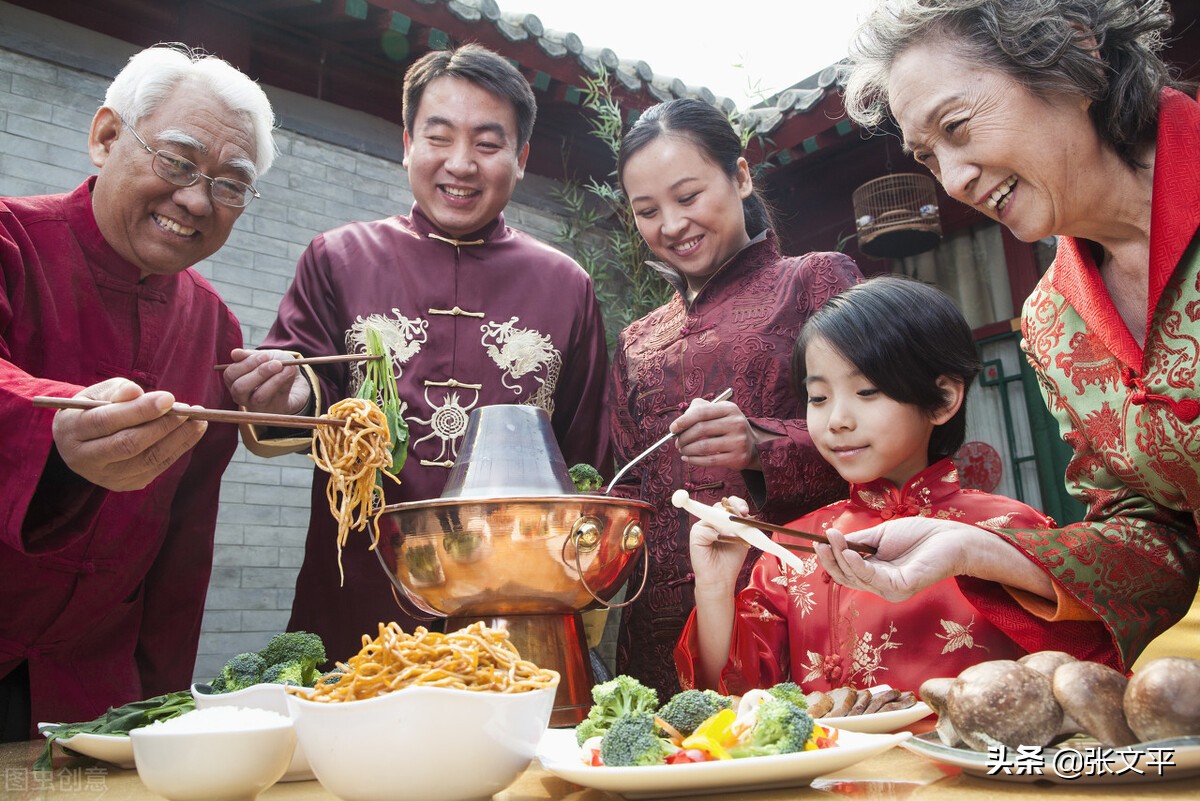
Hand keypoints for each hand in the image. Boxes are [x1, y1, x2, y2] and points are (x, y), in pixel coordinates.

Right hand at [52, 378, 207, 490]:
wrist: (82, 439)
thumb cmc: (94, 408)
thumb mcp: (98, 393)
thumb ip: (117, 391)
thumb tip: (136, 391)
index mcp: (72, 430)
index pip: (107, 421)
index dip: (140, 410)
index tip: (169, 398)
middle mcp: (84, 458)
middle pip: (128, 444)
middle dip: (163, 426)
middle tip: (189, 411)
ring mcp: (104, 476)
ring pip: (147, 460)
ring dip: (178, 439)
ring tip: (199, 421)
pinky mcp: (124, 484)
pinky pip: (156, 468)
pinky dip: (178, 449)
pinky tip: (193, 432)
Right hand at [220, 348, 310, 414]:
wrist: (294, 382)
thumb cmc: (274, 367)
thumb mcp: (264, 357)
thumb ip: (249, 355)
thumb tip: (234, 353)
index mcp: (234, 381)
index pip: (230, 374)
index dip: (246, 364)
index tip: (264, 356)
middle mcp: (241, 396)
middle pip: (240, 388)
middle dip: (259, 373)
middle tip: (276, 363)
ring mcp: (256, 406)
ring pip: (258, 397)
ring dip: (272, 380)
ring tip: (281, 366)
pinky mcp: (273, 410)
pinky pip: (275, 400)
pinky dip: (282, 383)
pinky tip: (289, 372)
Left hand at [672, 397, 759, 470]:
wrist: (752, 446)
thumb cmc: (728, 427)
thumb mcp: (719, 412)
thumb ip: (699, 409)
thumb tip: (680, 421)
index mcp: (730, 409)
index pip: (701, 412)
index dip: (683, 420)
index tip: (672, 429)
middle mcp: (736, 423)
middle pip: (701, 429)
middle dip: (684, 437)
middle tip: (677, 443)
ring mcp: (738, 441)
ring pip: (704, 447)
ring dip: (687, 450)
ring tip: (682, 450)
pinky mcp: (737, 458)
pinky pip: (710, 461)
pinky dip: (694, 461)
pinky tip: (688, 459)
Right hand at [689, 495, 751, 597]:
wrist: (720, 578)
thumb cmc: (731, 559)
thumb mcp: (741, 538)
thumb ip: (741, 525)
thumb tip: (742, 514)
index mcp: (723, 519)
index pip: (729, 503)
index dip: (737, 504)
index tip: (745, 511)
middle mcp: (712, 520)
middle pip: (721, 505)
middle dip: (733, 509)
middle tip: (742, 515)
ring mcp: (703, 525)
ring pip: (715, 515)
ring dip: (727, 525)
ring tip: (734, 537)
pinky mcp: (696, 533)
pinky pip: (708, 528)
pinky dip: (718, 535)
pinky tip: (721, 541)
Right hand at [813, 518, 982, 601]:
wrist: (949, 537)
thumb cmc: (918, 535)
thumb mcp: (879, 535)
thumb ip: (858, 540)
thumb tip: (832, 539)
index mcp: (875, 572)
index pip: (846, 572)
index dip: (830, 559)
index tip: (818, 541)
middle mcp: (880, 584)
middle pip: (846, 578)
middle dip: (830, 560)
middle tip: (820, 542)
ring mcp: (890, 588)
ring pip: (857, 578)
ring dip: (841, 559)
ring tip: (832, 540)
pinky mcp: (901, 587)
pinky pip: (874, 579)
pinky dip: (858, 566)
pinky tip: (849, 552)